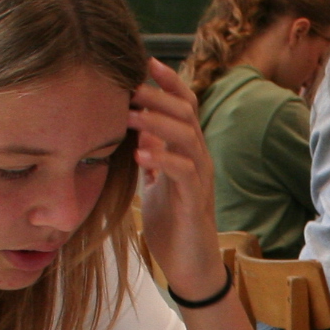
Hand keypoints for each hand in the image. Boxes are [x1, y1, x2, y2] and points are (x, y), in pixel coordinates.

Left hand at [126, 58, 228, 300]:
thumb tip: (136, 130)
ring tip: (130, 113)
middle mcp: (199, 159)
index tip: (145, 61)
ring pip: (187, 138)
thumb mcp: (155, 185)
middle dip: (158, 96)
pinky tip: (140, 152)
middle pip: (187, 115)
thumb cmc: (171, 226)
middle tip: (129, 84)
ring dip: (157, 123)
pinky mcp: (195, 202)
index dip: (169, 82)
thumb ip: (150, 157)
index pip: (185, 106)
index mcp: (189, 151)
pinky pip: (184, 172)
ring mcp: (200, 179)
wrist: (190, 268)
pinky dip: (162, 159)